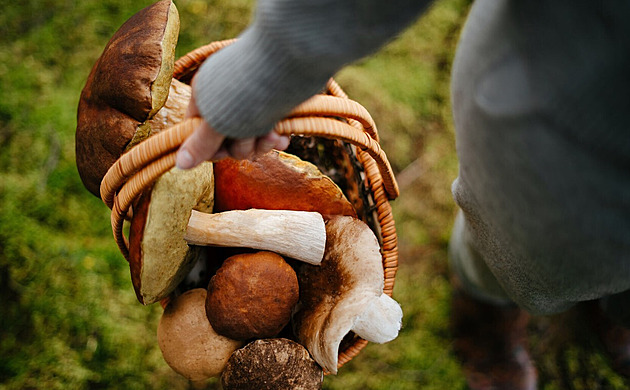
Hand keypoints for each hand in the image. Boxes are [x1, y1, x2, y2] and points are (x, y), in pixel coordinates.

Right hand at [175, 79, 289, 169]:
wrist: (290, 63)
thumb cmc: (247, 92)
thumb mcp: (219, 122)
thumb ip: (201, 144)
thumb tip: (180, 164)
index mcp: (204, 95)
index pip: (197, 132)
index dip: (209, 149)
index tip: (222, 154)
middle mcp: (225, 98)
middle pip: (226, 140)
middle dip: (241, 146)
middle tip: (252, 139)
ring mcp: (250, 101)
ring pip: (250, 138)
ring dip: (260, 142)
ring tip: (272, 134)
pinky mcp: (273, 105)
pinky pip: (269, 131)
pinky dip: (275, 137)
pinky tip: (282, 137)